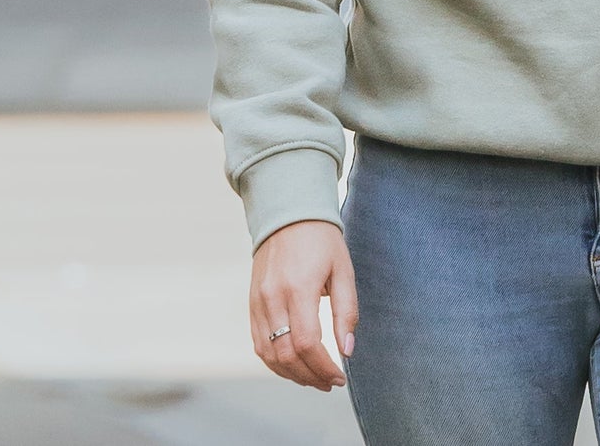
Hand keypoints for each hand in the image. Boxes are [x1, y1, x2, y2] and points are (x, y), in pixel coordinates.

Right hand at [250, 220, 355, 390]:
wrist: (288, 215)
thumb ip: (346, 311)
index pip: (307, 343)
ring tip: (315, 379)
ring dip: (292, 375)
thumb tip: (348, 351)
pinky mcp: (251, 305)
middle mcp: (273, 298)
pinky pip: (259, 344)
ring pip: (269, 356)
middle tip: (330, 383)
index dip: (324, 367)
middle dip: (310, 377)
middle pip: (286, 355)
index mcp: (299, 288)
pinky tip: (294, 366)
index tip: (340, 378)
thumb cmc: (322, 241)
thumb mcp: (343, 270)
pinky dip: (275, 362)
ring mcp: (258, 303)